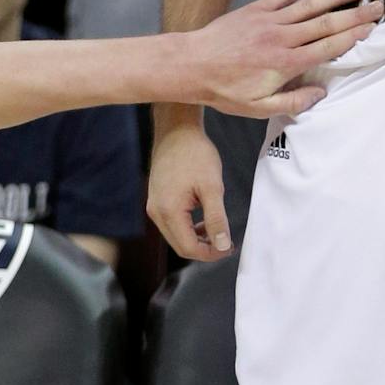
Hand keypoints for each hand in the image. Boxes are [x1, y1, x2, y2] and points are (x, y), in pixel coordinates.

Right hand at [148, 119, 230, 259]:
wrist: (176, 131)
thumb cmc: (195, 154)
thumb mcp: (212, 187)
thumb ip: (216, 219)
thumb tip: (222, 245)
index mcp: (168, 211)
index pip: (188, 248)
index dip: (211, 254)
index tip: (230, 247)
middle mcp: (156, 212)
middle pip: (180, 246)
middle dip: (204, 249)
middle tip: (227, 242)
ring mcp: (154, 206)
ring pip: (175, 236)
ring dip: (197, 239)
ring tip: (217, 230)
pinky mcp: (156, 199)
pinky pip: (172, 224)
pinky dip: (188, 228)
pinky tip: (203, 219)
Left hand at [180, 0, 380, 116]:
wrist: (189, 65)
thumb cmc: (222, 89)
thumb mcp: (257, 107)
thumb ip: (292, 102)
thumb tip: (321, 94)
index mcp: (286, 64)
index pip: (328, 48)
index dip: (352, 36)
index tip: (372, 28)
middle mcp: (281, 39)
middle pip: (326, 24)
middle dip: (355, 14)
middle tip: (380, 5)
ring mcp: (268, 21)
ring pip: (309, 6)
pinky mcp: (255, 10)